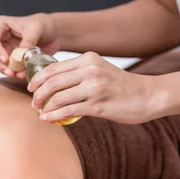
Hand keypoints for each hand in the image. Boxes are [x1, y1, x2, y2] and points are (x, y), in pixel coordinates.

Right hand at [0, 13, 59, 78]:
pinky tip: (22, 75)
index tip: (6, 59)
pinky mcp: (10, 60)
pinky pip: (8, 69)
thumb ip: (28, 40)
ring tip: (17, 75)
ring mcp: (3, 50)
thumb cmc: (43, 24)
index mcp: (0, 24)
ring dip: (6, 71)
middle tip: (10, 72)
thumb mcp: (36, 29)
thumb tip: (21, 54)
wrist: (53, 33)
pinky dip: (14, 73)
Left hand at [28, 52, 160, 123]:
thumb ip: (78, 72)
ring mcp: (94, 88)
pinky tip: (48, 119)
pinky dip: (54, 116)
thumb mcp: (99, 70)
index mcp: (88, 59)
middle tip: (34, 103)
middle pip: (52, 82)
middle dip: (38, 95)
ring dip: (44, 107)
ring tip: (40, 112)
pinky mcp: (98, 105)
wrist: (148, 95)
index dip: (37, 79)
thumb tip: (51, 83)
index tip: (31, 88)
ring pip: (58, 98)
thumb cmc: (120, 85)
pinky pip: (68, 111)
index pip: (53, 68)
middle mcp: (90, 71)